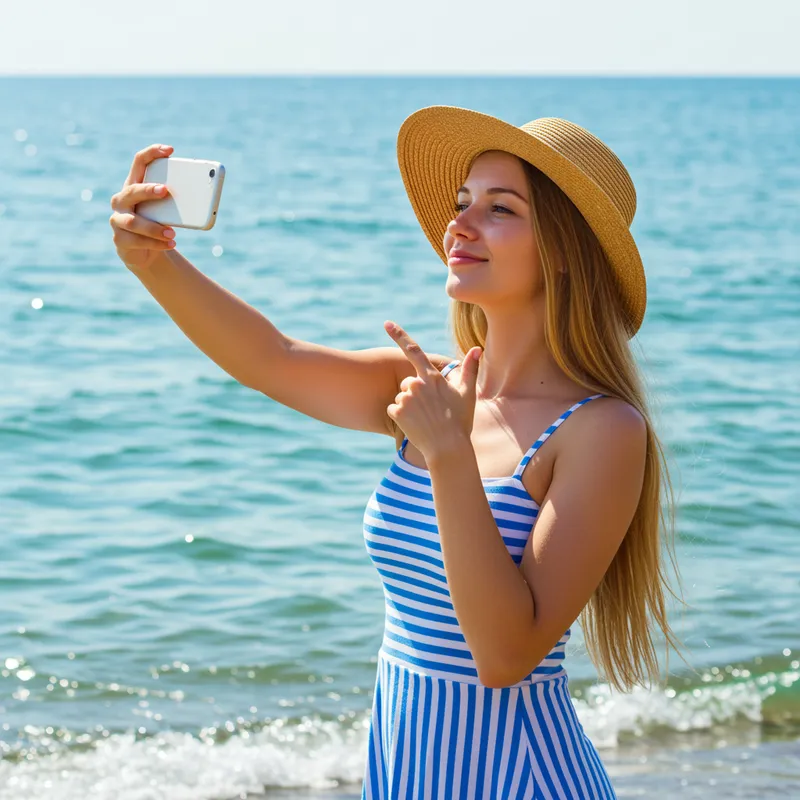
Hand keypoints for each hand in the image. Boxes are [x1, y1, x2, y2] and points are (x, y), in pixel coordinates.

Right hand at [109, 144, 176, 272]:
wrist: (144, 253)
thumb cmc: (157, 224)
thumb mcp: (165, 211)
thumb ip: (174, 203)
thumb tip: (203, 198)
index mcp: (134, 186)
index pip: (139, 163)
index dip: (152, 153)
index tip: (170, 150)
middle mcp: (121, 201)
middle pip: (131, 190)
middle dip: (148, 190)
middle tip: (165, 190)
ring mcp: (118, 220)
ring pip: (134, 222)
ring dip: (154, 227)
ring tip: (172, 233)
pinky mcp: (120, 240)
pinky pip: (137, 241)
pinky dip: (156, 243)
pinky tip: (171, 244)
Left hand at [385, 321, 481, 460]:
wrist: (448, 447)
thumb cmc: (461, 421)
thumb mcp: (467, 393)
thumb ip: (469, 369)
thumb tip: (477, 348)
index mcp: (432, 377)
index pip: (414, 350)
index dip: (399, 335)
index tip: (387, 323)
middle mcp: (416, 384)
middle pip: (407, 382)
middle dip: (414, 392)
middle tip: (430, 409)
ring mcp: (406, 398)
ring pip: (401, 397)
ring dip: (409, 406)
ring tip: (424, 419)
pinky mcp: (397, 412)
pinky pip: (394, 410)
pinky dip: (401, 417)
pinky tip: (414, 425)